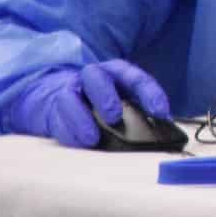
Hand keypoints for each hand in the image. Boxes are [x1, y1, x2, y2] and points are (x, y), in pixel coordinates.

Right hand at [2, 60, 171, 147]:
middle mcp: (92, 77)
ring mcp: (70, 91)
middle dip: (105, 96)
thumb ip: (139, 110)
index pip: (135, 78)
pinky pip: (57, 119)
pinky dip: (69, 132)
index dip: (150, 94)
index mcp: (116, 73)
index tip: (161, 113)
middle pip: (97, 77)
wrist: (58, 94)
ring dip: (82, 118)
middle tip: (114, 118)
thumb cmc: (99, 100)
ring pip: (71, 96)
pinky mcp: (54, 109)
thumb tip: (161, 130)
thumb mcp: (122, 98)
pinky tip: (80, 143)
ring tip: (93, 138)